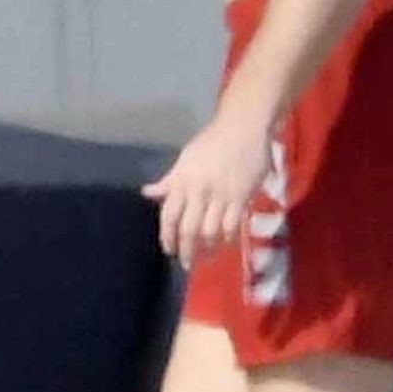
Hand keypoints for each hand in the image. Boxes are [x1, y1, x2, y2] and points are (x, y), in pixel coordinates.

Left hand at [141, 104, 272, 270]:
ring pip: (210, 232)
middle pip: (188, 229)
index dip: (167, 237)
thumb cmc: (213, 141)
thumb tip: (148, 193)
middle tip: (187, 263)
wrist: (243, 128)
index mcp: (182, 181)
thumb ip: (170, 181)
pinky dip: (227, 238)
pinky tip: (225, 243)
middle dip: (187, 250)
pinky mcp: (241, 197)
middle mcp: (198, 191)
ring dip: (207, 249)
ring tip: (206, 257)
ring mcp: (221, 195)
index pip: (169, 216)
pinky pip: (232, 226)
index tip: (169, 250)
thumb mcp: (186, 159)